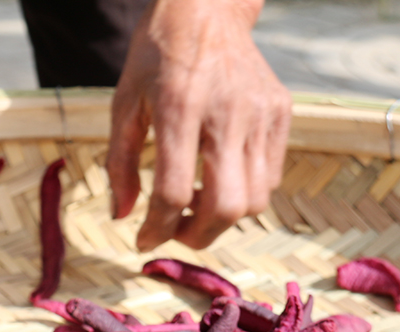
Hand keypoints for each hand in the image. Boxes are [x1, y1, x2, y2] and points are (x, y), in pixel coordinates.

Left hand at [107, 0, 290, 251]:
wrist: (207, 4)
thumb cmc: (156, 57)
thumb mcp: (123, 103)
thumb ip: (118, 164)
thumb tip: (120, 216)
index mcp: (179, 107)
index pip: (174, 192)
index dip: (156, 228)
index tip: (143, 239)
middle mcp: (227, 112)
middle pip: (224, 208)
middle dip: (195, 236)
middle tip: (174, 232)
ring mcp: (261, 113)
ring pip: (253, 202)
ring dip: (221, 220)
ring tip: (195, 208)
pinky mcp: (281, 113)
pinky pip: (271, 178)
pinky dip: (244, 195)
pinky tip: (219, 181)